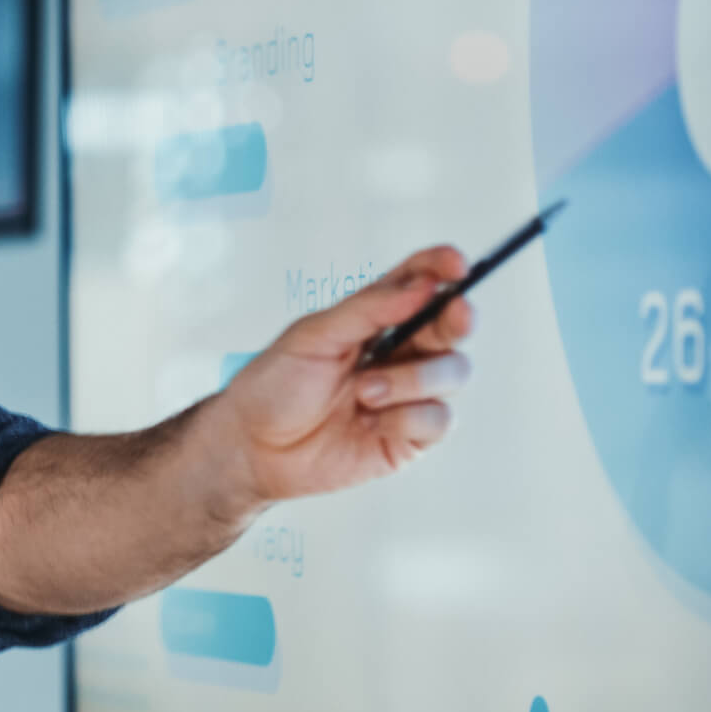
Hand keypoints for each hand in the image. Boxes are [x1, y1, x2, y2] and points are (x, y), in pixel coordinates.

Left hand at [209, 245, 475, 509]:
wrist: (253, 447)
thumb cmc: (275, 386)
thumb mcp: (314, 336)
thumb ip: (368, 309)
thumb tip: (421, 285)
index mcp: (374, 319)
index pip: (418, 282)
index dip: (441, 268)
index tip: (456, 264)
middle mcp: (400, 352)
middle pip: (451, 325)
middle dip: (457, 317)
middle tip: (455, 312)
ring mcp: (408, 394)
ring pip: (454, 372)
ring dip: (412, 380)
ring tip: (365, 392)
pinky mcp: (410, 436)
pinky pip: (439, 419)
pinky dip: (406, 418)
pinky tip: (370, 422)